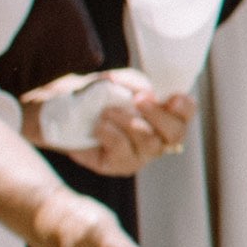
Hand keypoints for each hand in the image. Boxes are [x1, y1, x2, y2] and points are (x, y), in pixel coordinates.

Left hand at [33, 68, 192, 176]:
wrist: (60, 112)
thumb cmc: (93, 95)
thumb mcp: (115, 81)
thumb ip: (134, 83)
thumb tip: (147, 92)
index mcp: (162, 115)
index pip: (185, 114)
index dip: (185, 108)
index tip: (172, 97)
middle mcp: (157, 138)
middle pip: (175, 133)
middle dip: (159, 116)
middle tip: (139, 100)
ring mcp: (139, 155)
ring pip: (150, 144)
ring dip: (130, 123)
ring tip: (107, 112)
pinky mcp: (117, 165)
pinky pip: (123, 153)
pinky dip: (111, 135)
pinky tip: (99, 126)